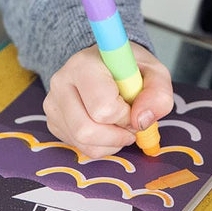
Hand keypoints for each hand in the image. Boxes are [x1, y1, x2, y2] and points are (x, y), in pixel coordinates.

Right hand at [43, 43, 173, 157]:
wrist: (105, 63)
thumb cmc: (128, 67)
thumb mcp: (154, 72)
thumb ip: (158, 94)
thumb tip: (142, 121)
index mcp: (83, 65)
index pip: (103, 108)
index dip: (125, 115)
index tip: (133, 104)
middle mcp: (61, 83)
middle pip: (86, 130)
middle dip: (117, 135)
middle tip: (130, 123)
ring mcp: (53, 103)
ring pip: (83, 142)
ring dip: (111, 142)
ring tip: (121, 125)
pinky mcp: (53, 121)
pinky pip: (79, 147)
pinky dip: (101, 145)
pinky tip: (107, 127)